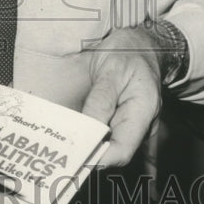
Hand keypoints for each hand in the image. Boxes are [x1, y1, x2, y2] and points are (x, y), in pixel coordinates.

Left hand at [76, 26, 163, 167]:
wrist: (140, 45)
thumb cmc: (127, 54)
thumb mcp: (112, 70)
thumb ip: (100, 100)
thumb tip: (88, 129)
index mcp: (143, 112)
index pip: (122, 150)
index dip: (99, 158)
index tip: (75, 155)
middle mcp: (140, 125)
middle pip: (113, 152)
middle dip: (88, 154)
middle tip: (60, 151)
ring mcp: (131, 125)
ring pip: (107, 146)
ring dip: (86, 146)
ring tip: (62, 143)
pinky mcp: (121, 122)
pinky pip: (105, 137)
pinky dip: (89, 138)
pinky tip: (72, 136)